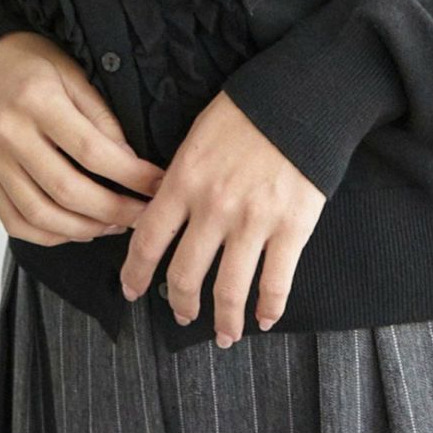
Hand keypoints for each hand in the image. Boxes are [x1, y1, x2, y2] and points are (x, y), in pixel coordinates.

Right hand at [0, 32, 166, 243]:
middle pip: (66, 189)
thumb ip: (100, 117)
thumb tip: (129, 161)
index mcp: (36, 101)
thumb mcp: (73, 73)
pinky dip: (49, 235)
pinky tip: (77, 229)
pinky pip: (15, 222)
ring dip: (84, 228)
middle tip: (143, 215)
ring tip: (115, 225)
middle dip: (112, 210)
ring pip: (40, 214)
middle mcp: (9, 135)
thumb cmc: (32, 63)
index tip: (156, 185)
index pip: (89, 150)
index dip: (129, 175)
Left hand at [118, 91, 325, 344]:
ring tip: (224, 334)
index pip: (148, 240)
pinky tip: (264, 319)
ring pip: (228, 290)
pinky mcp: (292, 229)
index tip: (132, 289)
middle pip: (184, 274)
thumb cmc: (247, 110)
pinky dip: (268, 309)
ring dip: (223, 320)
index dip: (135, 273)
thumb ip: (180, 176)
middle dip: (179, 303)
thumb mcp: (198, 135)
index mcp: (185, 180)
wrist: (301, 99)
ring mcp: (254, 222)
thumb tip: (164, 209)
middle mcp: (214, 208)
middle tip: (181, 313)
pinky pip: (275, 283)